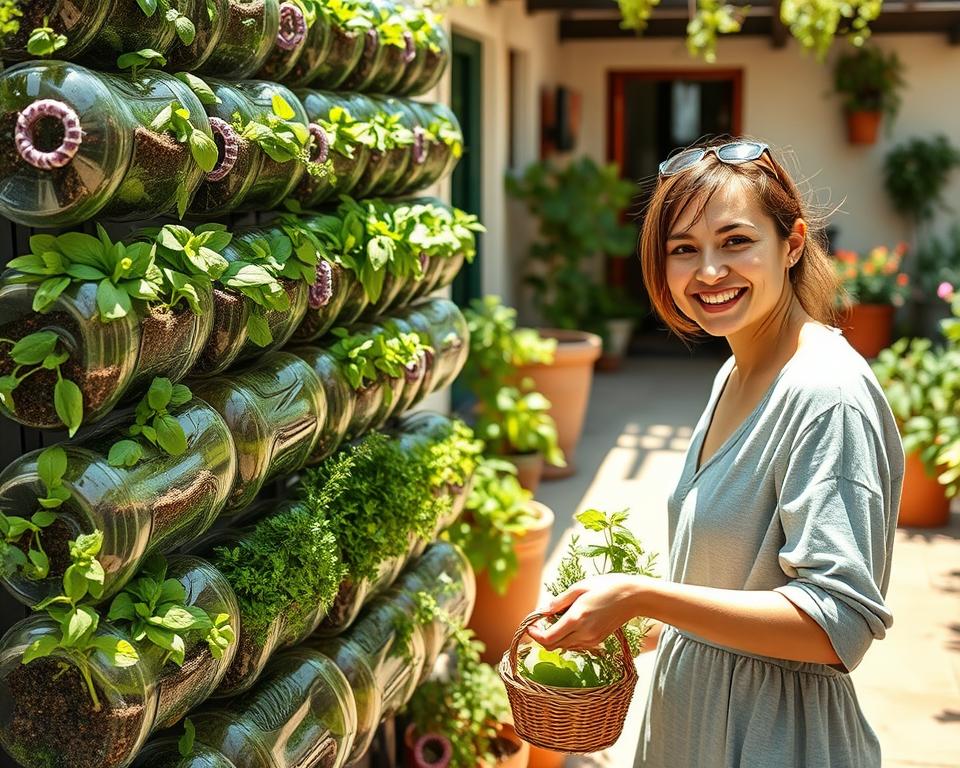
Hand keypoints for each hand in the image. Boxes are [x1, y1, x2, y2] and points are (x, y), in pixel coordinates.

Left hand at [526, 573, 646, 650]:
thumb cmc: (606, 586)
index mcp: (577, 619)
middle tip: (539, 622)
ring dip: (554, 637)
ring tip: (555, 618)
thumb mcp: (580, 587)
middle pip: (553, 646)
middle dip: (542, 636)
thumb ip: (559, 601)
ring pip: (564, 646)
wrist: (633, 597)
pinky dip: (567, 637)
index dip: (534, 634)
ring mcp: (592, 640)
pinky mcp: (597, 641)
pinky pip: (575, 645)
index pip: (547, 638)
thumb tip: (542, 611)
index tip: (530, 624)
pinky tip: (569, 622)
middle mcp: (583, 633)